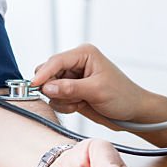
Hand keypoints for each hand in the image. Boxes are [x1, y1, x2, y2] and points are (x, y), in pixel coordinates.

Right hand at [32, 44, 147, 127]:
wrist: (133, 112)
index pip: (56, 61)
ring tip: (80, 103)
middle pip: (48, 73)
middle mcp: (76, 64)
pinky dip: (64, 105)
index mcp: (84, 54)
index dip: (43, 74)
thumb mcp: (96, 91)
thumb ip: (70, 88)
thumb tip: (47, 87)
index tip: (34, 86)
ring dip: (62, 99)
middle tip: (69, 98)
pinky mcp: (72, 92)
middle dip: (54, 89)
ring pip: (50, 88)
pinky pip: (56, 99)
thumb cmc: (123, 96)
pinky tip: (79, 106)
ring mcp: (73, 78)